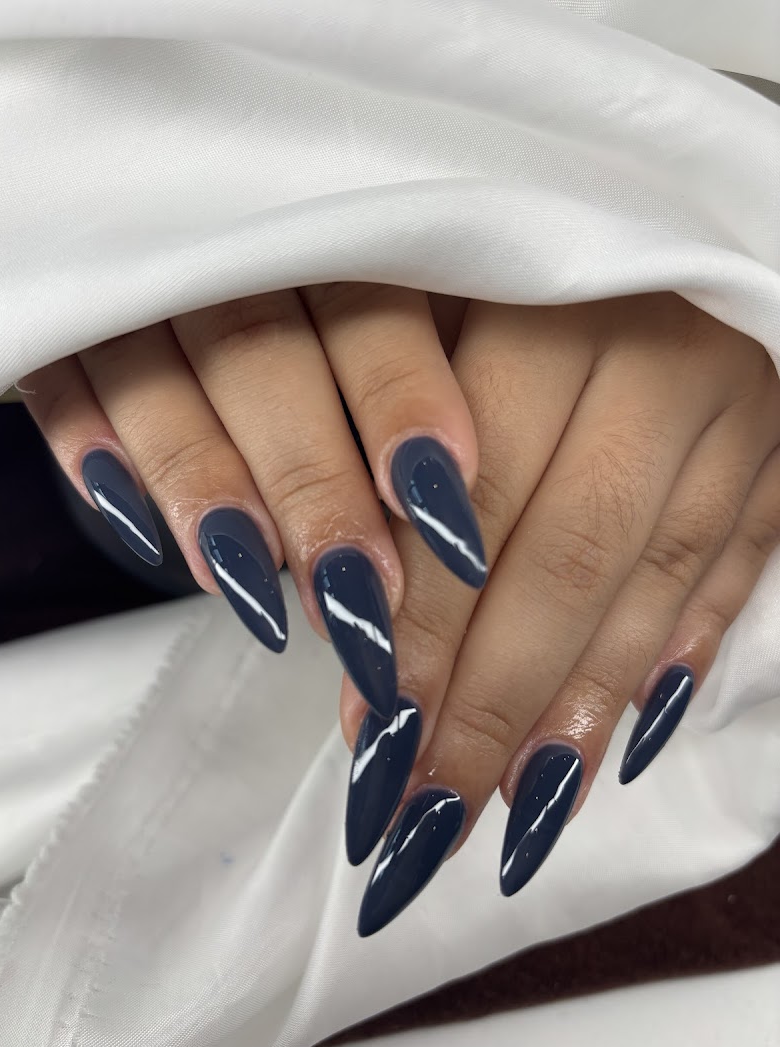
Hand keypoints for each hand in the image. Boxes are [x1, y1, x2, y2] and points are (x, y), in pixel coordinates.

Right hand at [19, 284, 484, 719]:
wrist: (186, 276)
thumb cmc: (319, 320)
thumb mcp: (378, 325)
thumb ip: (414, 389)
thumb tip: (466, 525)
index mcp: (324, 225)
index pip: (368, 300)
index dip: (400, 396)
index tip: (442, 496)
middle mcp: (226, 239)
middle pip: (263, 348)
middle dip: (311, 479)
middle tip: (355, 595)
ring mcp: (133, 278)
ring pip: (158, 371)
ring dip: (204, 482)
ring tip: (251, 588)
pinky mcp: (63, 325)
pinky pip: (60, 377)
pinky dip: (89, 443)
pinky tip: (131, 521)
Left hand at [343, 293, 779, 935]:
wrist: (644, 203)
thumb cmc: (484, 255)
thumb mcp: (415, 302)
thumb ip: (384, 437)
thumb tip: (338, 609)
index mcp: (551, 303)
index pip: (475, 503)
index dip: (422, 627)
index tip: (370, 732)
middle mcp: (660, 350)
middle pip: (568, 558)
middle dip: (492, 699)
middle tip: (426, 810)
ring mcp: (740, 397)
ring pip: (656, 576)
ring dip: (581, 705)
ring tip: (517, 811)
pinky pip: (740, 557)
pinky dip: (685, 648)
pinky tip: (626, 735)